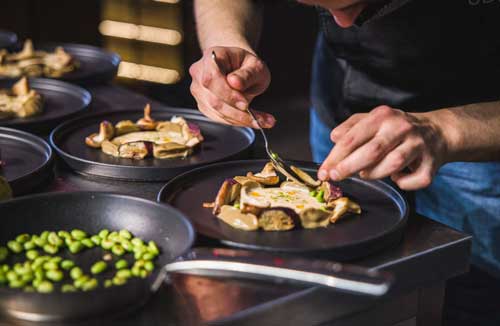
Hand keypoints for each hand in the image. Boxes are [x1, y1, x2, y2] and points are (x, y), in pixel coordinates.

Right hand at [189, 46, 274, 127]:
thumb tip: (234, 82)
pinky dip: (236, 121)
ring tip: (262, 121)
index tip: (245, 104)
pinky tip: (252, 120)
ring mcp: (199, 90)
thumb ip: (247, 74)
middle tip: (259, 118)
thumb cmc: (248, 65)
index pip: (212, 78)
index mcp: (211, 57)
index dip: (227, 94)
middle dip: (237, 112)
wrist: (240, 69)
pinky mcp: (203, 104)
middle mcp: (200, 73)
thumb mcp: (256, 66)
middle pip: (213, 98)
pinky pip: (218, 117)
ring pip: (216, 111)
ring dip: (240, 119)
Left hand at [318, 106, 449, 190]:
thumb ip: (351, 127)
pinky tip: (397, 178)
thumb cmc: (395, 129)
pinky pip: (416, 179)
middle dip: (349, 167)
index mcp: (382, 116)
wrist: (437, 131)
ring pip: (393, 164)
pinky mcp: (432, 161)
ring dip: (375, 174)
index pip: (353, 138)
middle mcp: (401, 127)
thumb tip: (334, 137)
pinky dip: (405, 183)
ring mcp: (418, 144)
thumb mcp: (373, 120)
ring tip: (365, 174)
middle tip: (335, 177)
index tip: (324, 171)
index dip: (335, 157)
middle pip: (372, 151)